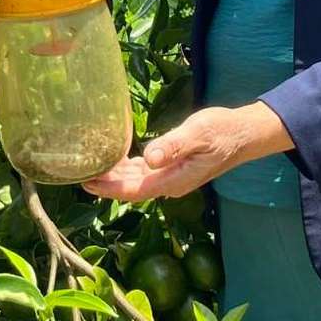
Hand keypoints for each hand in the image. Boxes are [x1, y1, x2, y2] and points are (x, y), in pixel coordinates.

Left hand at [80, 103, 294, 202]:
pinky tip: (114, 160)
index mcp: (174, 180)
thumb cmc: (222, 131)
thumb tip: (149, 159)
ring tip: (88, 168)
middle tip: (77, 175)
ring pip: (136, 181)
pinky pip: (144, 173)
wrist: (243, 135)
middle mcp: (170, 184)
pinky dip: (126, 169)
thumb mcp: (198, 133)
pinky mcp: (173, 167)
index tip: (87, 183)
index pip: (135, 189)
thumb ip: (173, 146)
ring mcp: (172, 177)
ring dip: (113, 177)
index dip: (109, 188)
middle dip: (105, 184)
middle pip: (131, 189)